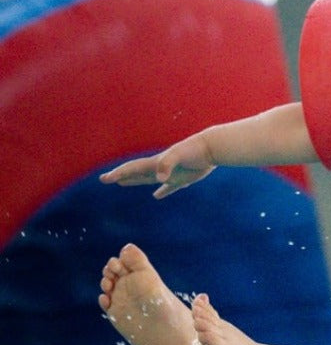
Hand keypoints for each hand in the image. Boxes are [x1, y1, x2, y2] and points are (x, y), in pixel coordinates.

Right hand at [99, 134, 215, 198]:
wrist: (211, 148)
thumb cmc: (194, 150)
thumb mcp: (179, 155)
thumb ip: (168, 164)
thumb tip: (160, 178)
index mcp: (156, 163)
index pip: (132, 169)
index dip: (118, 174)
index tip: (104, 179)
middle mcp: (160, 168)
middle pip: (136, 173)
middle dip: (121, 176)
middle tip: (106, 178)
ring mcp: (170, 173)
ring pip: (149, 179)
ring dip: (136, 181)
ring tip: (124, 183)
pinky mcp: (183, 178)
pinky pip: (169, 187)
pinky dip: (163, 191)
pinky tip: (157, 196)